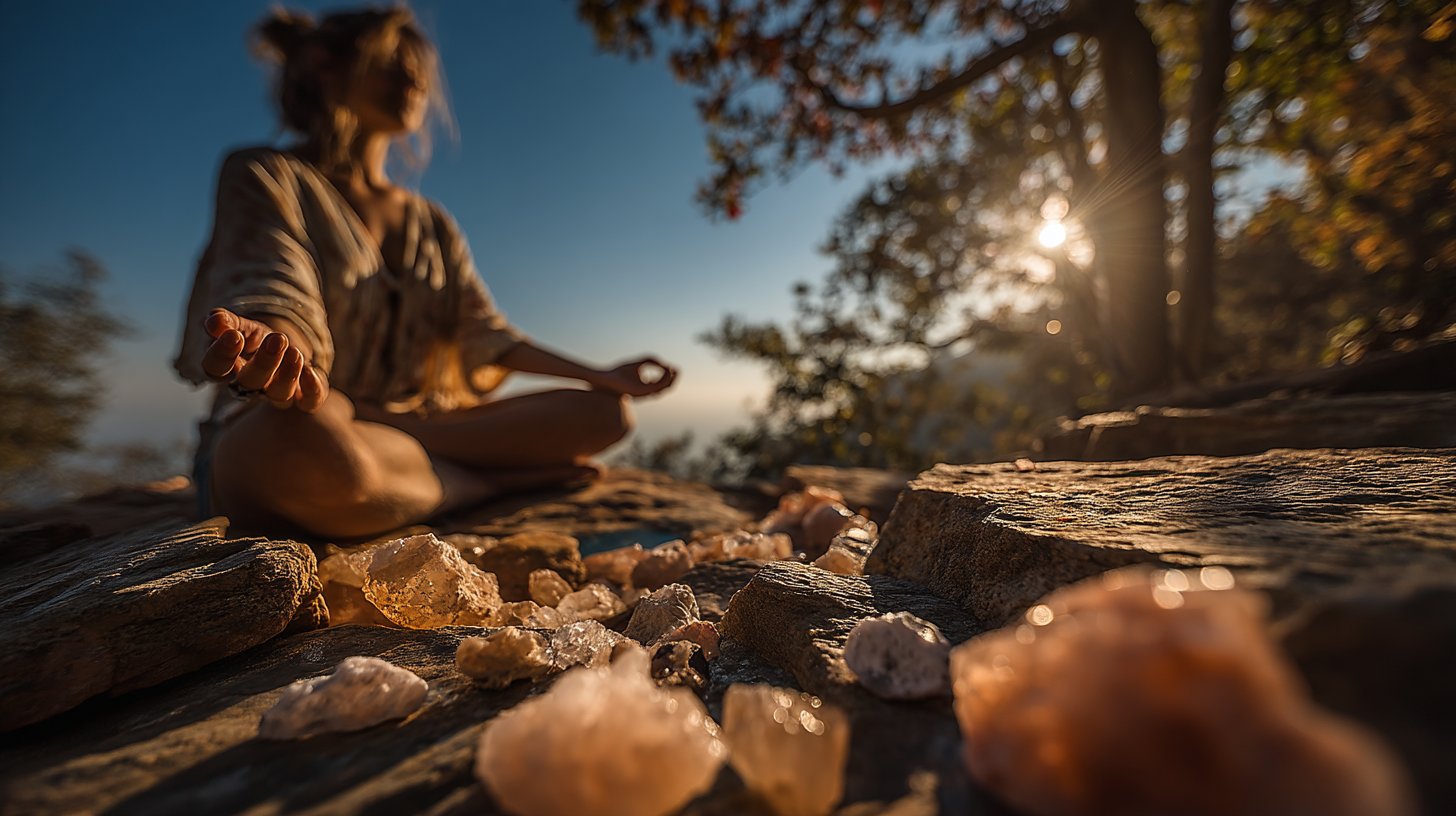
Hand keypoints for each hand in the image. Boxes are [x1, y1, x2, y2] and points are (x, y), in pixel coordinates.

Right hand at [201, 308, 327, 411]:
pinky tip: (311, 370)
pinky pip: (308, 401)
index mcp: (227, 369)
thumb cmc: (254, 339)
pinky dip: (311, 389)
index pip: (216, 368)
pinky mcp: (304, 396)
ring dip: (288, 374)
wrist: (284, 348)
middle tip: (277, 339)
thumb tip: (214, 319)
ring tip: (295, 352)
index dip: (222, 354)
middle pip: (250, 382)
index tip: (233, 336)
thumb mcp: (240, 326)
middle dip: (263, 362)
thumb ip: (226, 322)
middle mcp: (250, 387)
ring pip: (279, 394)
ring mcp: (277, 393)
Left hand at [592, 357, 677, 397]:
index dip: (669, 375)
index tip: (673, 367)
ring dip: (670, 379)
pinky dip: (663, 379)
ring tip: (672, 369)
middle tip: (678, 369)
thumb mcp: (640, 363)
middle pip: (666, 388)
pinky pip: (657, 387)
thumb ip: (653, 361)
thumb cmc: (620, 371)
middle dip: (673, 379)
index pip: (662, 384)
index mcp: (646, 387)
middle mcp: (646, 392)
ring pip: (663, 389)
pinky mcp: (641, 392)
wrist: (607, 378)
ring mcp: (644, 393)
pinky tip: (665, 371)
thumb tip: (665, 364)